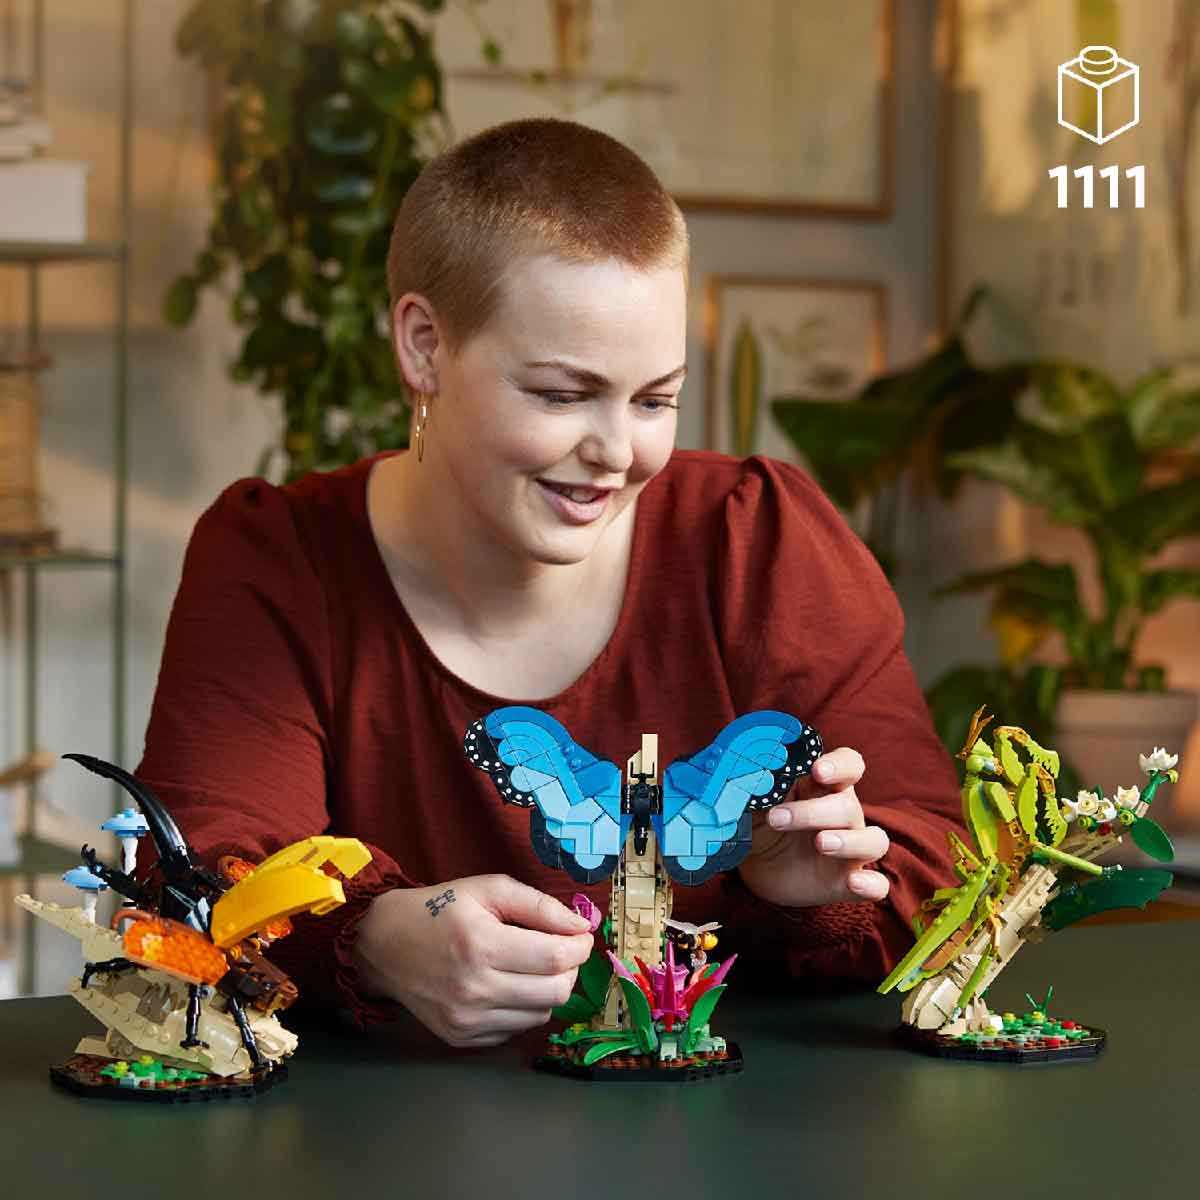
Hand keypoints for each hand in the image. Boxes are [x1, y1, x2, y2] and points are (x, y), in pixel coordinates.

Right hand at [352, 874, 594, 1047]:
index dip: (579, 946)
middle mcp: (474, 989)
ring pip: (541, 1014)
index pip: (555, 958)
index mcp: (481, 945)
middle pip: (555, 991)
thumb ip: (539, 905)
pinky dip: (524, 1007)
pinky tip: (508, 984)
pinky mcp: (461, 1038)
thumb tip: (583, 925)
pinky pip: (517, 1028)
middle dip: (569, 968)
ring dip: (549, 988)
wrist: (382, 945)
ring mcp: (467, 1020)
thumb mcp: (488, 889)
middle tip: (559, 949)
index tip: (580, 934)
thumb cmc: (439, 909)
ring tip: (532, 965)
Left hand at [736, 747, 889, 907]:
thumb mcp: (754, 805)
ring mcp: (851, 849)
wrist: (760, 869)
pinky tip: (853, 882)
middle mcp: (844, 814)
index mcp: (823, 787)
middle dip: (813, 811)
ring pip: (873, 840)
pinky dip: (870, 884)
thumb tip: (745, 773)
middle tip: (777, 818)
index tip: (817, 770)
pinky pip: (877, 885)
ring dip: (849, 841)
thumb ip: (756, 788)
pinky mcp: (850, 881)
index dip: (839, 765)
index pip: (848, 765)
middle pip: (848, 805)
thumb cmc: (763, 825)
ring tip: (820, 843)